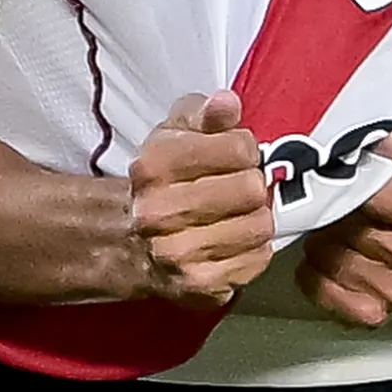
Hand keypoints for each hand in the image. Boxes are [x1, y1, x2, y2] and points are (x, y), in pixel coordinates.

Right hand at [127, 92, 274, 306]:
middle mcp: (160, 213)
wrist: (131, 240)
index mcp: (154, 167)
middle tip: (239, 187)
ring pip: (260, 226)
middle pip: (252, 189)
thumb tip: (228, 104)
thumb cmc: (163, 180)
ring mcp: (179, 255)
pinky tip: (234, 240)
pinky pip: (258, 260)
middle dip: (252, 184)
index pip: (239, 149)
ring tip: (237, 213)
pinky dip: (254, 249)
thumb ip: (204, 113)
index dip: (244, 149)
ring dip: (256, 217)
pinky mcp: (200, 287)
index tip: (235, 155)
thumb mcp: (175, 133)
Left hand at [295, 138, 391, 326]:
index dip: (348, 179)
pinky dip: (317, 272)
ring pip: (327, 254)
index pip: (373, 191)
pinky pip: (320, 289)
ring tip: (339, 229)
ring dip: (324, 238)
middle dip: (334, 207)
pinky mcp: (375, 314)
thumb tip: (365, 145)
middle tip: (338, 200)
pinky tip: (332, 258)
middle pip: (345, 223)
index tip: (339, 173)